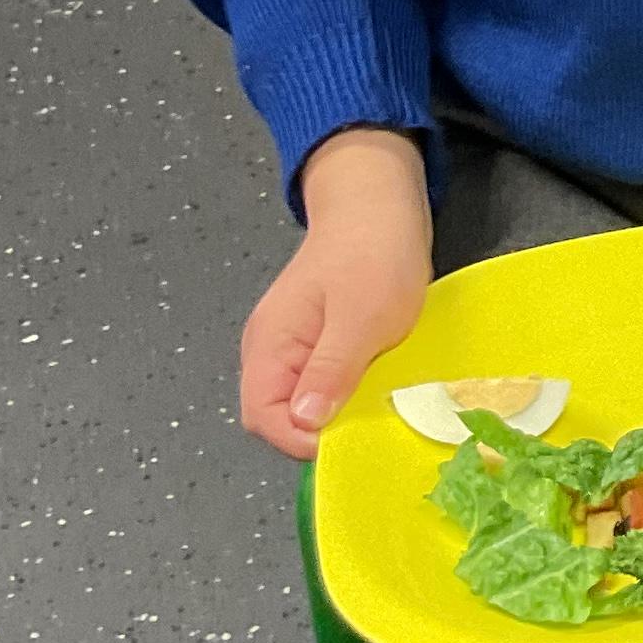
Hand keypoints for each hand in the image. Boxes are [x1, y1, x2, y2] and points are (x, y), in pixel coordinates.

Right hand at [241, 128, 431, 459]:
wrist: (379, 202)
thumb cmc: (373, 254)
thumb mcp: (361, 318)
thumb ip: (329, 370)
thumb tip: (305, 423)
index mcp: (269, 346)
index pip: (263, 418)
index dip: (301, 440)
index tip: (348, 437)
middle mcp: (270, 351)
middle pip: (279, 417)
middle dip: (318, 431)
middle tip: (368, 424)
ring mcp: (292, 346)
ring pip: (302, 403)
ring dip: (335, 413)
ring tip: (374, 408)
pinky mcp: (316, 341)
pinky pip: (320, 384)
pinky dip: (345, 394)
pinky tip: (374, 390)